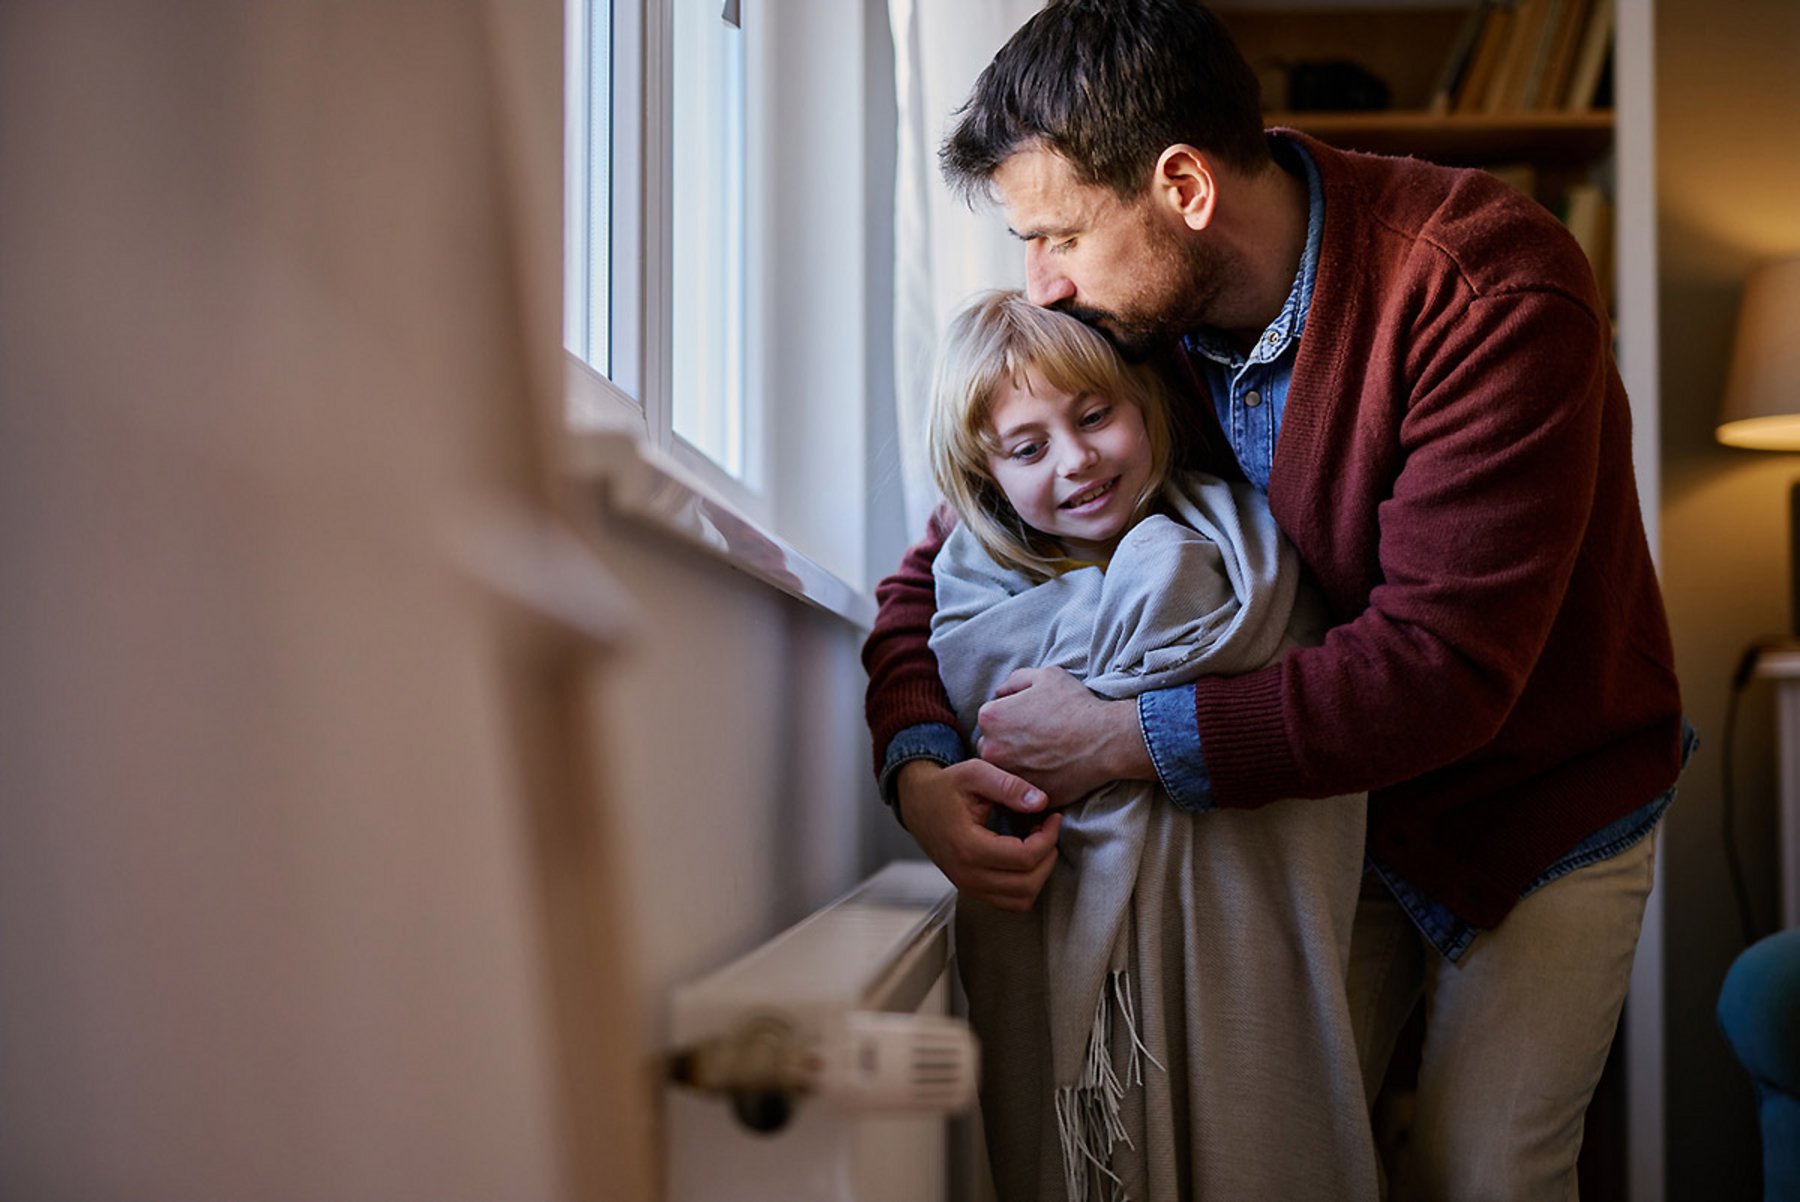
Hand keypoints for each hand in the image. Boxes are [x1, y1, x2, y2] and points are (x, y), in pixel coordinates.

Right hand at [895, 759, 1062, 911]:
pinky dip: (1026, 884)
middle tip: (1047, 830)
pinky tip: (1024, 856)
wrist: (917, 803)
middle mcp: (967, 874)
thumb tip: (1041, 802)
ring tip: (1037, 844)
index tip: (1053, 817)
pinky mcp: (971, 890)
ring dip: (1039, 874)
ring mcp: (968, 886)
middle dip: (1048, 856)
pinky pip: (1009, 902)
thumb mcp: (974, 773)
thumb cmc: (945, 788)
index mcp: (968, 847)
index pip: (1024, 857)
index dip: (1048, 837)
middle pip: (1028, 883)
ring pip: (1021, 899)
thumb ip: (1008, 786)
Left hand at [975, 667, 1154, 806]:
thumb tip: (1001, 691)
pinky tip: (1050, 771)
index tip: (1030, 719)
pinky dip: (1032, 781)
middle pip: (992, 745)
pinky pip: (1022, 788)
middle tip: (1038, 739)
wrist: (1105, 740)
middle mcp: (991, 749)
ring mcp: (1007, 775)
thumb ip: (1016, 680)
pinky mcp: (1024, 795)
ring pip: (1004, 769)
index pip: (990, 718)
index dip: (1010, 716)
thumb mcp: (1046, 676)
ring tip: (1044, 756)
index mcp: (991, 718)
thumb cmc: (1075, 706)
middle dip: (1008, 742)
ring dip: (1017, 763)